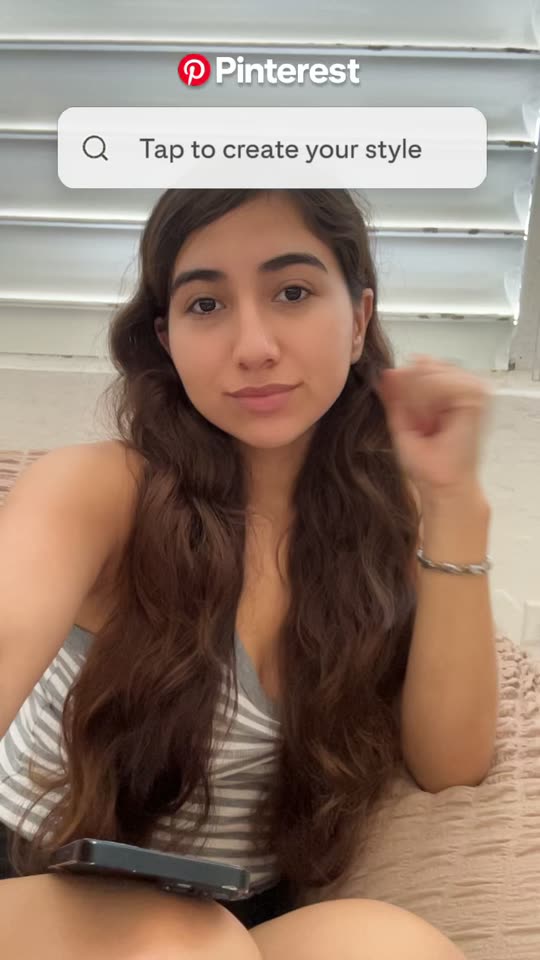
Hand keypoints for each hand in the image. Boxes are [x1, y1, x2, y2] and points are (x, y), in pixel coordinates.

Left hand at [374, 355, 491, 497]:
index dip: (405, 383)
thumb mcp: (402, 423)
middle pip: (425, 365)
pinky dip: (428, 402)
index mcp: (448, 389)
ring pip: (430, 372)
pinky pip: (440, 382)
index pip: (422, 364)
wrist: (442, 485)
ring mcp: (472, 389)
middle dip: (412, 393)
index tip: (408, 415)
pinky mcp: (475, 396)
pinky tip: (431, 421)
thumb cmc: (427, 463)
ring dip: (419, 399)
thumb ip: (394, 397)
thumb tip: (385, 372)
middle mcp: (463, 385)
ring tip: (425, 425)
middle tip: (419, 423)